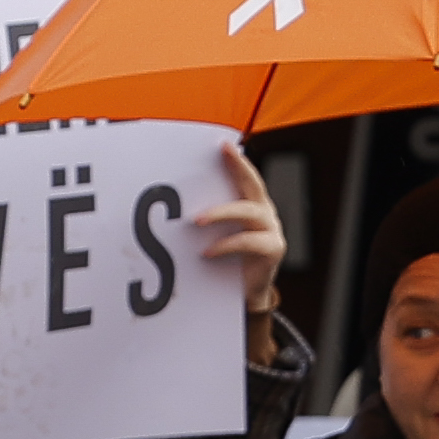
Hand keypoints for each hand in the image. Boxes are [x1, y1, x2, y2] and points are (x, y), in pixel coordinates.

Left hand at [192, 141, 285, 367]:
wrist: (246, 294)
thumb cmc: (226, 260)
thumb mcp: (217, 234)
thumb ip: (206, 217)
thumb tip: (165, 200)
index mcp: (253, 203)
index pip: (246, 175)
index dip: (236, 159)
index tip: (222, 144)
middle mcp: (265, 212)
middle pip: (253, 184)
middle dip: (238, 167)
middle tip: (222, 154)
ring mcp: (272, 230)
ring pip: (248, 212)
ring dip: (221, 212)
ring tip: (197, 220)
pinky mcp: (273, 249)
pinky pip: (248, 241)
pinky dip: (226, 245)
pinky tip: (207, 251)